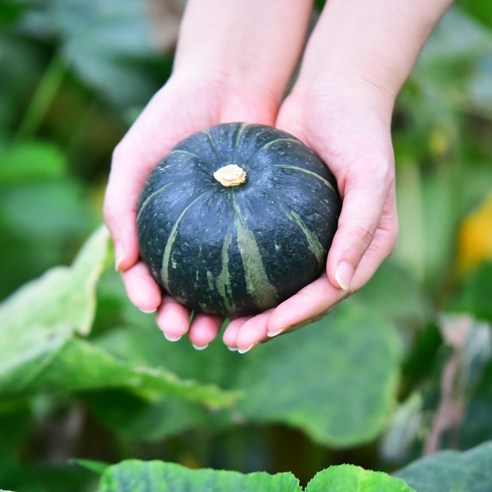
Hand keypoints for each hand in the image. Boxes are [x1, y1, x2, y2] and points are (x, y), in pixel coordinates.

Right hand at [103, 72, 277, 347]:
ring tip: (223, 333)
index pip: (148, 272)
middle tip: (186, 332)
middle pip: (186, 288)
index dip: (147, 295)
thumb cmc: (173, 117)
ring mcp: (228, 229)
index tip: (153, 308)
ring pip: (224, 285)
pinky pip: (260, 258)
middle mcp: (194, 233)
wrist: (227, 84)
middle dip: (183, 318)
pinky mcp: (263, 220)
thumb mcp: (132, 157)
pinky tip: (261, 302)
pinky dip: (258, 284)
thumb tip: (123, 265)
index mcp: (160, 226)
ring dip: (220, 314)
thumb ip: (119, 207)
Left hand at [223, 82, 397, 351]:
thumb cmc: (360, 133)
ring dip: (246, 308)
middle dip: (266, 325)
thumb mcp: (371, 176)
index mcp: (360, 250)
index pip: (328, 294)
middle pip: (299, 300)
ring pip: (273, 284)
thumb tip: (340, 282)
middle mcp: (333, 251)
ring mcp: (304, 239)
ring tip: (214, 326)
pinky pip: (255, 250)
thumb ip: (361, 229)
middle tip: (233, 340)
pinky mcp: (278, 221)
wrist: (334, 96)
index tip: (266, 329)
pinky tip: (206, 281)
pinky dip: (235, 269)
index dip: (298, 315)